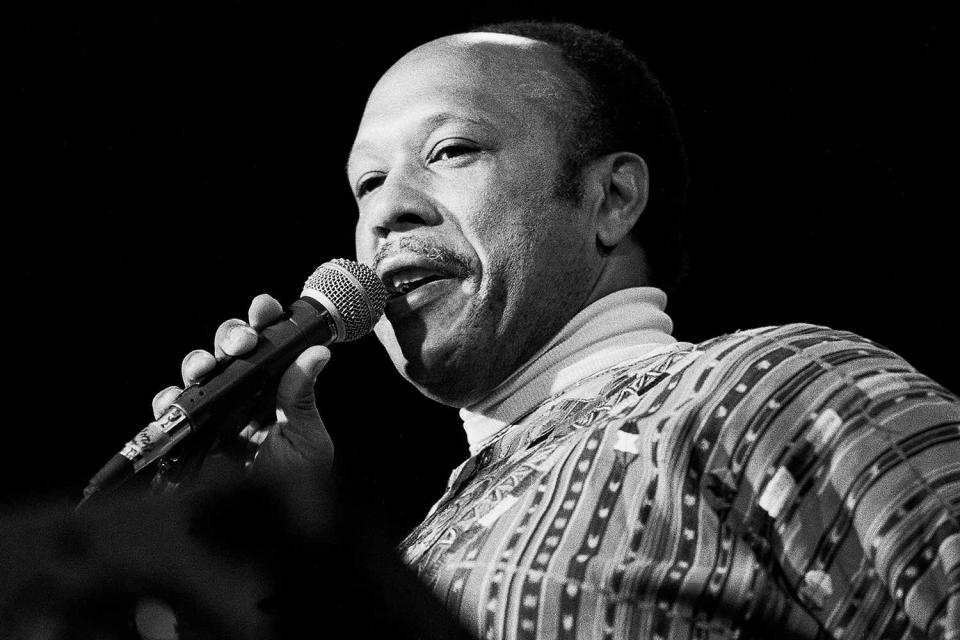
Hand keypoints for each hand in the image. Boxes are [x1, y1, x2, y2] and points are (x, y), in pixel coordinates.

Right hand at [151, 293, 333, 483]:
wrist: (268, 526)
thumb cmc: (296, 483)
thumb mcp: (307, 440)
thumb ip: (302, 397)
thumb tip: (318, 353)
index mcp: (278, 387)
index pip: (271, 343)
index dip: (265, 318)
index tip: (265, 308)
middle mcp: (246, 392)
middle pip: (230, 347)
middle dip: (232, 334)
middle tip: (244, 343)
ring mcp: (217, 410)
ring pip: (200, 369)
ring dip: (198, 360)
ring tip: (206, 368)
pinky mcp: (192, 432)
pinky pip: (172, 408)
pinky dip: (168, 399)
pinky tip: (177, 399)